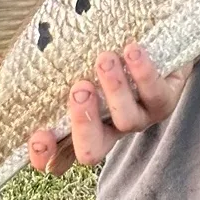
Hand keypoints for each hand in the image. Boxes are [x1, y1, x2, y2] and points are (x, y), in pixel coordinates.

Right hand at [28, 43, 192, 172]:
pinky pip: (154, 94)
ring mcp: (139, 119)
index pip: (57, 157)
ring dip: (113, 90)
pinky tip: (133, 50)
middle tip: (80, 89)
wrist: (160, 42)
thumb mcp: (81, 60)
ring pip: (125, 120)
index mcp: (83, 125)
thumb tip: (35, 46)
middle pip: (92, 150)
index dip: (45, 156)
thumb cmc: (110, 52)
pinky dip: (142, 72)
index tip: (39, 136)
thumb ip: (61, 65)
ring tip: (105, 59)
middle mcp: (110, 130)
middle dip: (83, 123)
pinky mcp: (164, 103)